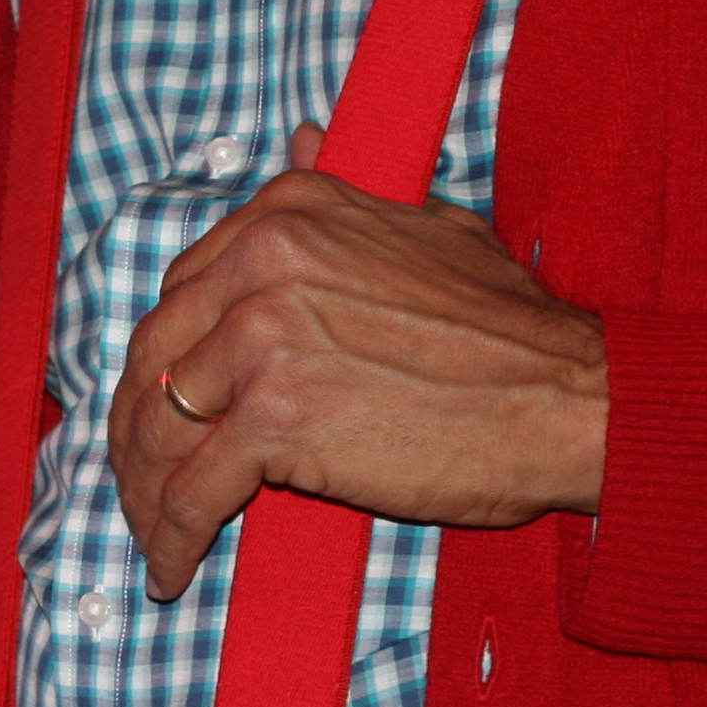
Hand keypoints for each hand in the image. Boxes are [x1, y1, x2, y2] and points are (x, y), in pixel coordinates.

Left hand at [113, 123, 608, 601]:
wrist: (567, 396)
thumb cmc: (509, 326)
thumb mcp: (422, 222)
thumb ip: (343, 197)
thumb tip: (300, 139)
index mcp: (288, 213)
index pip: (183, 289)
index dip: (169, 355)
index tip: (168, 397)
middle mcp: (263, 262)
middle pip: (155, 354)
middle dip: (138, 423)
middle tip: (144, 474)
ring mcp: (262, 339)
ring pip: (158, 424)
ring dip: (144, 487)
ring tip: (153, 529)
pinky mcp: (273, 420)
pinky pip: (192, 490)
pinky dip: (171, 536)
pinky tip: (173, 568)